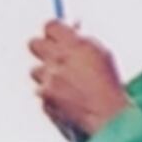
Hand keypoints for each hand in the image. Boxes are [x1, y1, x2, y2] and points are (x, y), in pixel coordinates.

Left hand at [30, 20, 127, 141]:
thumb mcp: (100, 53)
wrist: (107, 115)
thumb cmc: (107, 83)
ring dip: (46, 74)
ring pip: (35, 70)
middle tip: (51, 53)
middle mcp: (57, 60)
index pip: (50, 26)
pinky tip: (66, 99)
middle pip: (33, 44)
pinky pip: (40, 91)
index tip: (55, 34)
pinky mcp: (44, 99)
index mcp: (73, 44)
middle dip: (42, 47)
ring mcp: (49, 81)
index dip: (52, 30)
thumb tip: (72, 26)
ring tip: (65, 83)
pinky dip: (49, 95)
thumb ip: (82, 39)